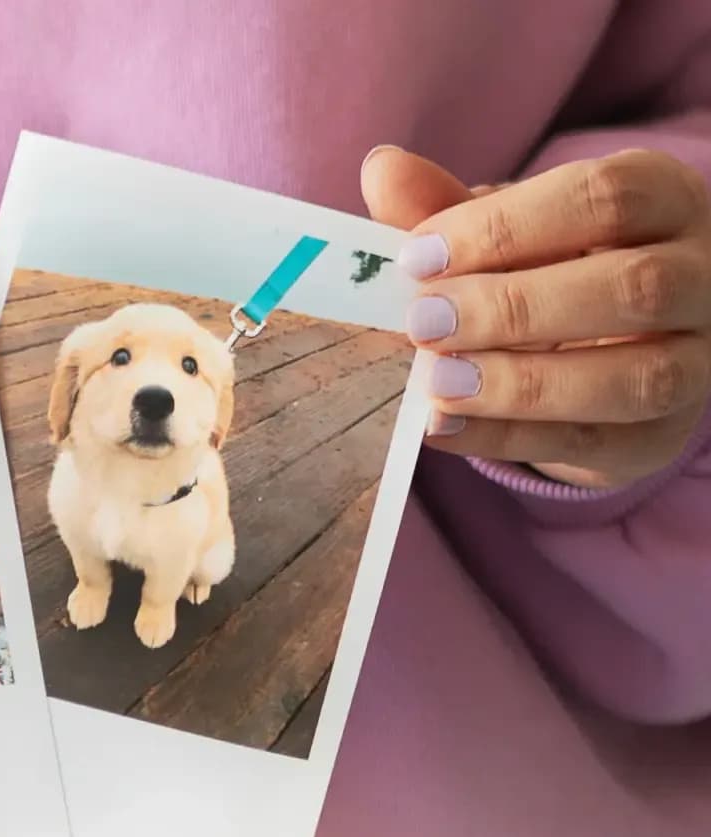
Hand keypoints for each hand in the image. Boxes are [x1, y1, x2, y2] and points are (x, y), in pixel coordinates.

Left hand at [363, 146, 710, 487]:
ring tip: (437, 380)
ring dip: (524, 383)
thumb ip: (443, 204)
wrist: (600, 349)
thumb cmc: (547, 266)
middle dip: (516, 307)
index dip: (506, 227)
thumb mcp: (500, 229)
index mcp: (662, 200)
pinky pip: (595, 444)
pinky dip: (508, 437)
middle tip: (423, 322)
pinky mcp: (660, 436)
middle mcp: (700, 276)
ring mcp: (696, 362)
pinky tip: (441, 425)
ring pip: (636, 377)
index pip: (606, 197)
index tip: (418, 257)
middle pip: (633, 286)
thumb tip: (381, 169)